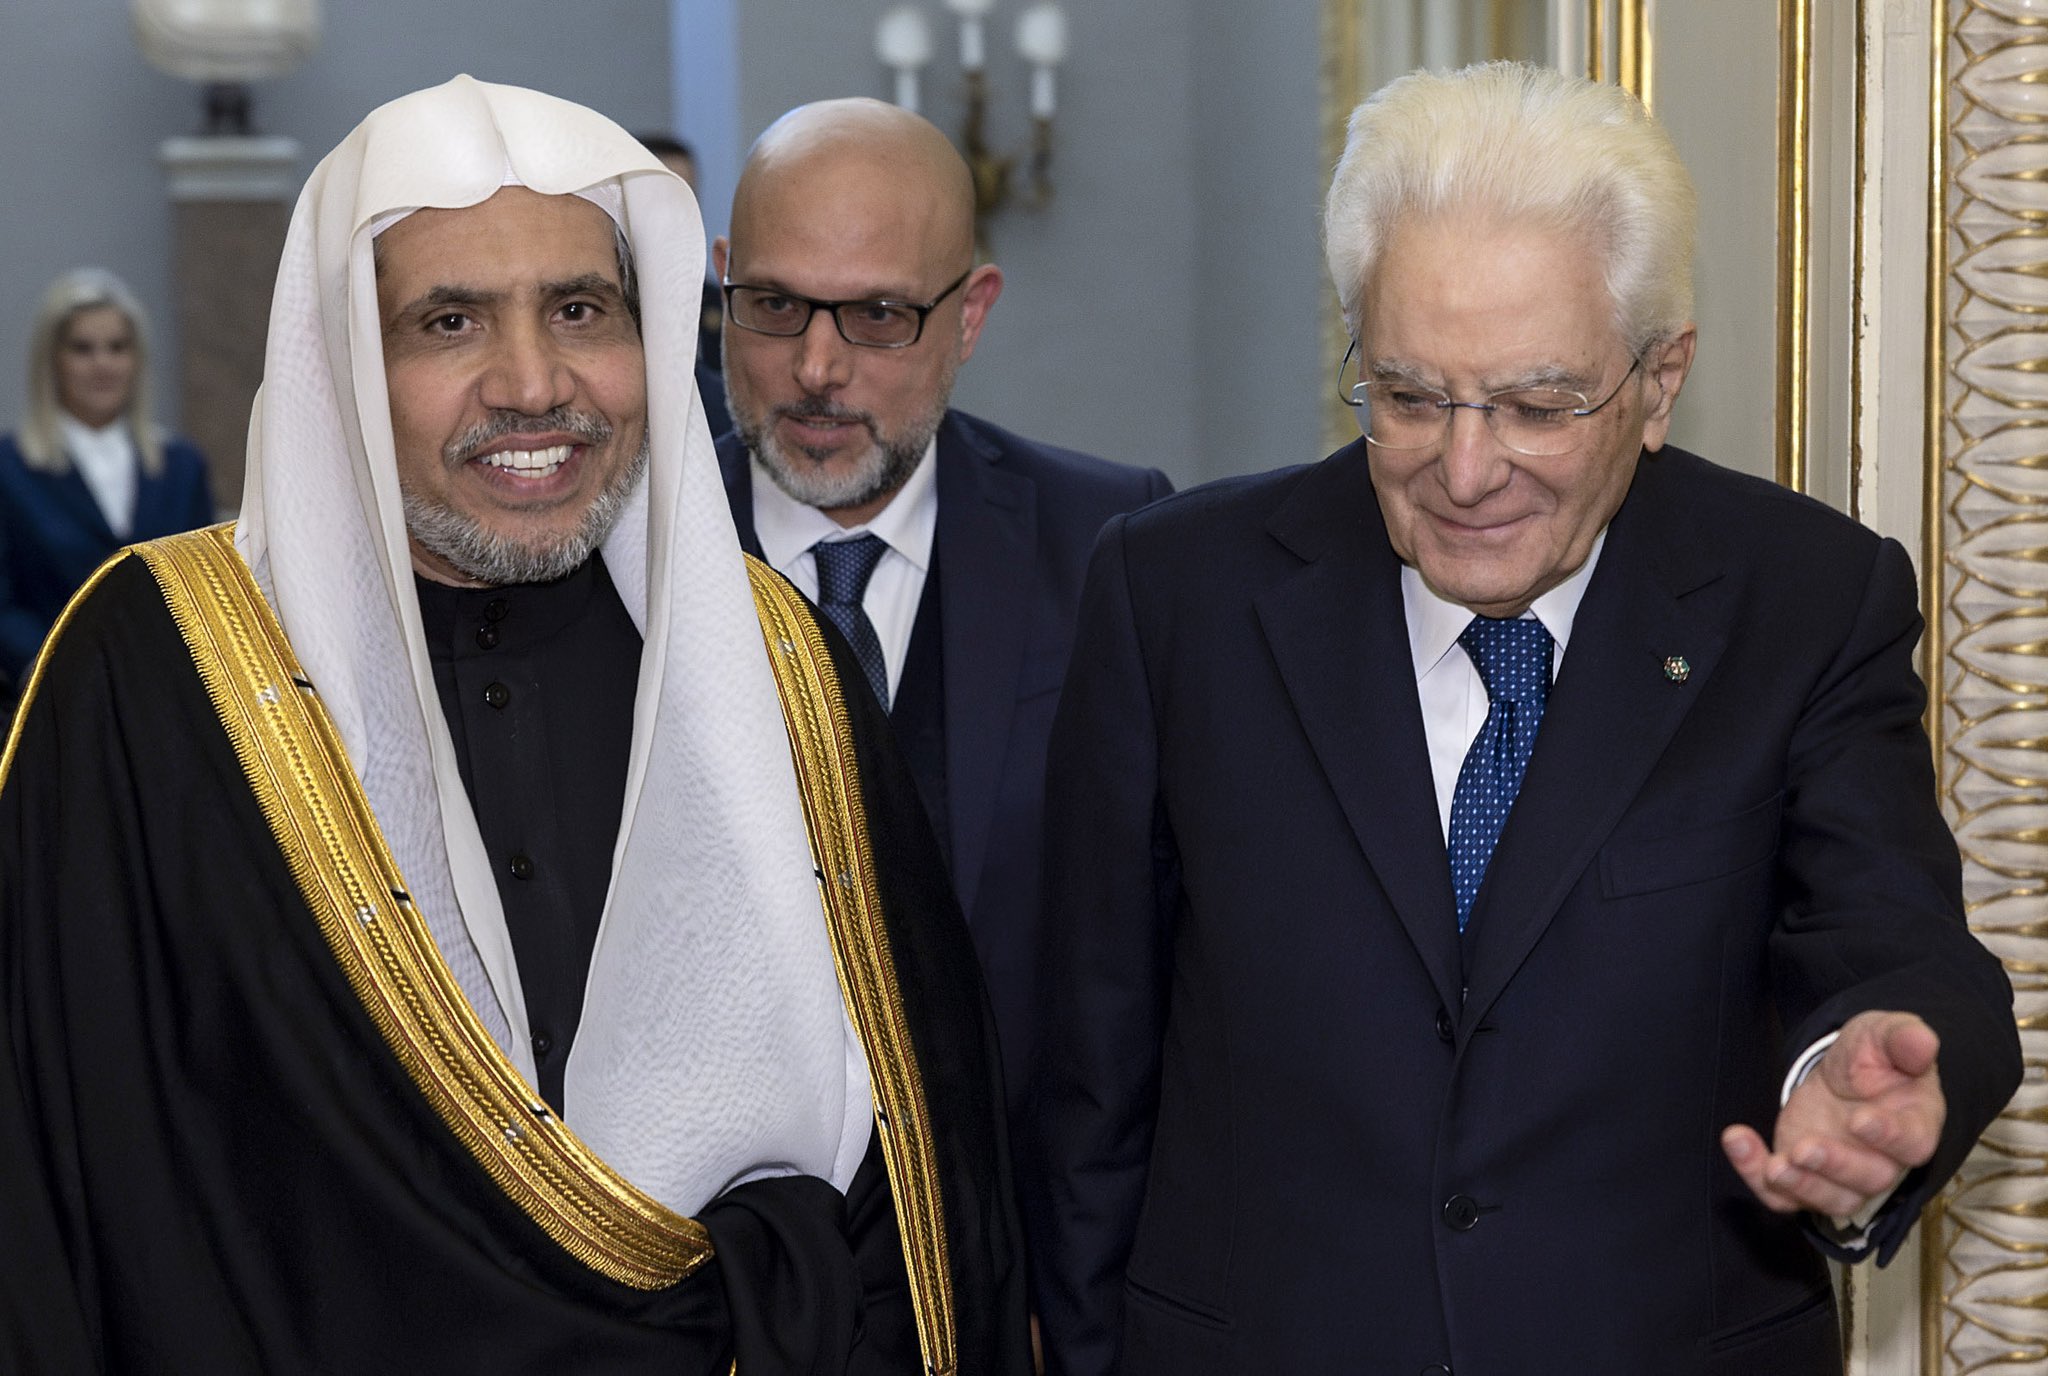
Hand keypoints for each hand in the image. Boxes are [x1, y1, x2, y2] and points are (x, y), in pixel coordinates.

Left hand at [1720, 1010, 1945, 1219]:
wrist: (1844, 1075)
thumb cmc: (1874, 1058)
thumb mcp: (1884, 1035)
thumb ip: (1903, 1039)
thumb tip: (1923, 1041)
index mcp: (1914, 1125)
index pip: (1912, 1143)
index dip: (1890, 1137)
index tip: (1860, 1119)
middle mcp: (1884, 1160)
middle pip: (1869, 1179)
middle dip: (1835, 1166)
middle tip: (1804, 1149)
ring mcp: (1843, 1175)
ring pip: (1831, 1199)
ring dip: (1801, 1186)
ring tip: (1773, 1166)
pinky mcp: (1805, 1177)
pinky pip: (1784, 1196)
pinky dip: (1755, 1176)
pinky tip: (1737, 1142)